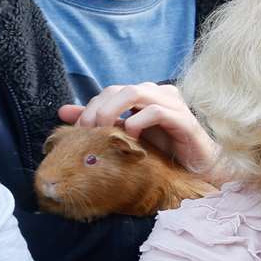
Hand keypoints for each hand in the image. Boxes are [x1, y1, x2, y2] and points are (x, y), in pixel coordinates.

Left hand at [61, 81, 219, 173]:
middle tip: (87, 132)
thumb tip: (63, 111)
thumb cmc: (163, 153)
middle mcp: (158, 93)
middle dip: (98, 109)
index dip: (91, 107)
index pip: (110, 91)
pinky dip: (139, 121)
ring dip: (113, 111)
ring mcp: (172, 104)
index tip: (77, 130)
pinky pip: (156, 111)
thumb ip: (98, 122)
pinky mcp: (184, 119)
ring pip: (136, 92)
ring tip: (103, 131)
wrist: (197, 170)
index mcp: (144, 96)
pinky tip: (131, 136)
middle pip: (119, 89)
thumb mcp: (125, 136)